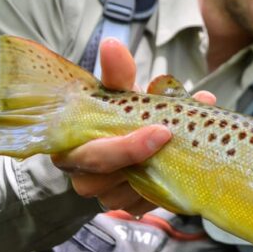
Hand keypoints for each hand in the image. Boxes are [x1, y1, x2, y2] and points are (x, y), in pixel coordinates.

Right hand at [51, 38, 215, 214]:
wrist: (140, 130)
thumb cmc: (124, 110)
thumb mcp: (122, 91)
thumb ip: (118, 73)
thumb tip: (112, 45)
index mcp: (70, 145)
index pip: (91, 157)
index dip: (125, 149)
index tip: (161, 131)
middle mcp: (82, 174)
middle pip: (103, 183)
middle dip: (141, 163)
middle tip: (173, 140)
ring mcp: (103, 193)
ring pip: (126, 197)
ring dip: (156, 176)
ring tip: (181, 151)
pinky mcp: (126, 205)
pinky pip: (142, 206)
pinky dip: (162, 190)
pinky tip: (177, 171)